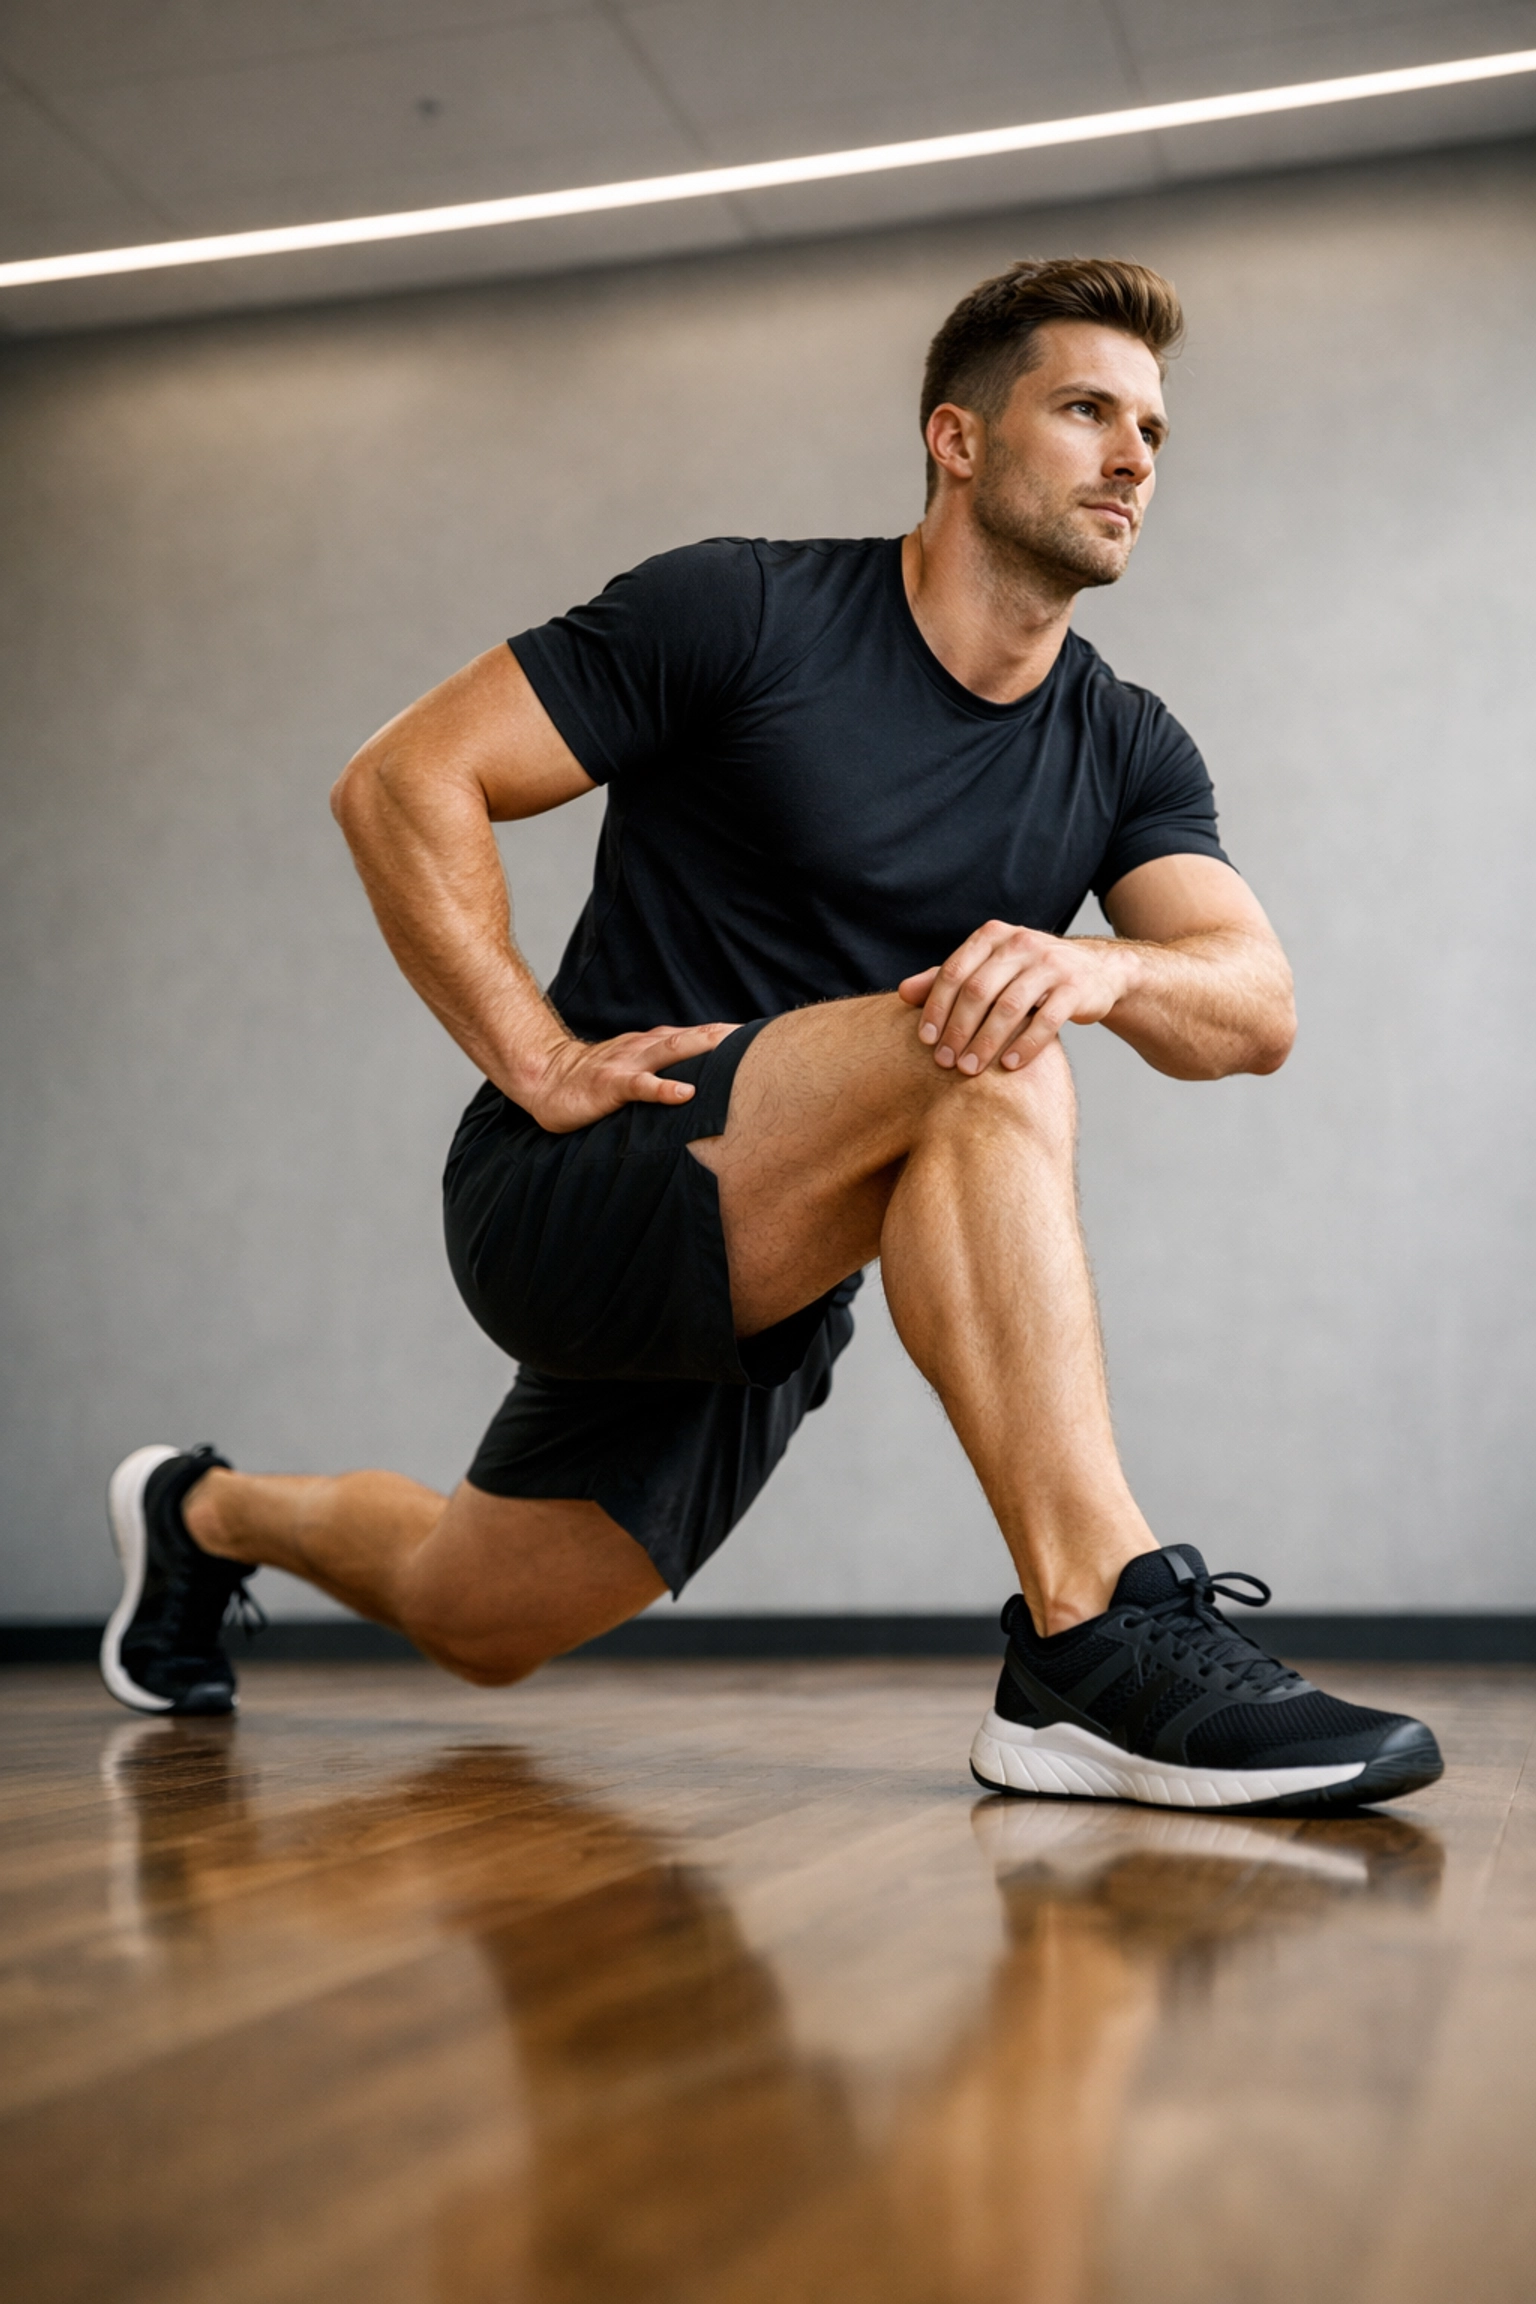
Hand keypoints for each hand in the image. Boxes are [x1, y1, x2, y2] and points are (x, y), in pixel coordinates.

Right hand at [520, 1022, 739, 1132]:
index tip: (758, 1037)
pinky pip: (641, 1087)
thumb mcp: (632, 1069)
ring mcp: (626, 1065)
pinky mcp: (610, 1085)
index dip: (723, 1036)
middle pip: (688, 1039)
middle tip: (754, 1037)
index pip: (692, 1037)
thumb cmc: (592, 1079)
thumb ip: (661, 1068)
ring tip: (729, 1049)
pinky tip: (685, 1093)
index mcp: (649, 1045)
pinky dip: (664, 1090)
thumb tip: (699, 1080)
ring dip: (700, 1049)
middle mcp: (641, 1049)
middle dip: (721, 1037)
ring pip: (669, 1053)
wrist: (543, 1078)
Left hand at [898, 921, 1134, 1073]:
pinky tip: (1008, 1066)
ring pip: (1010, 1007)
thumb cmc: (1028, 974)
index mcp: (993, 936)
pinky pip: (1047, 1021)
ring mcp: (1051, 964)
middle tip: (945, 1063)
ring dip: (986, 1042)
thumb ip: (947, 980)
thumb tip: (902, 992)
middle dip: (958, 1030)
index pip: (954, 971)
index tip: (925, 1041)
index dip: (936, 1008)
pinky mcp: (1076, 987)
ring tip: (970, 1070)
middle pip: (979, 991)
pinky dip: (1025, 1046)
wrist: (1093, 972)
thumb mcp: (989, 970)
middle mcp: (1021, 943)